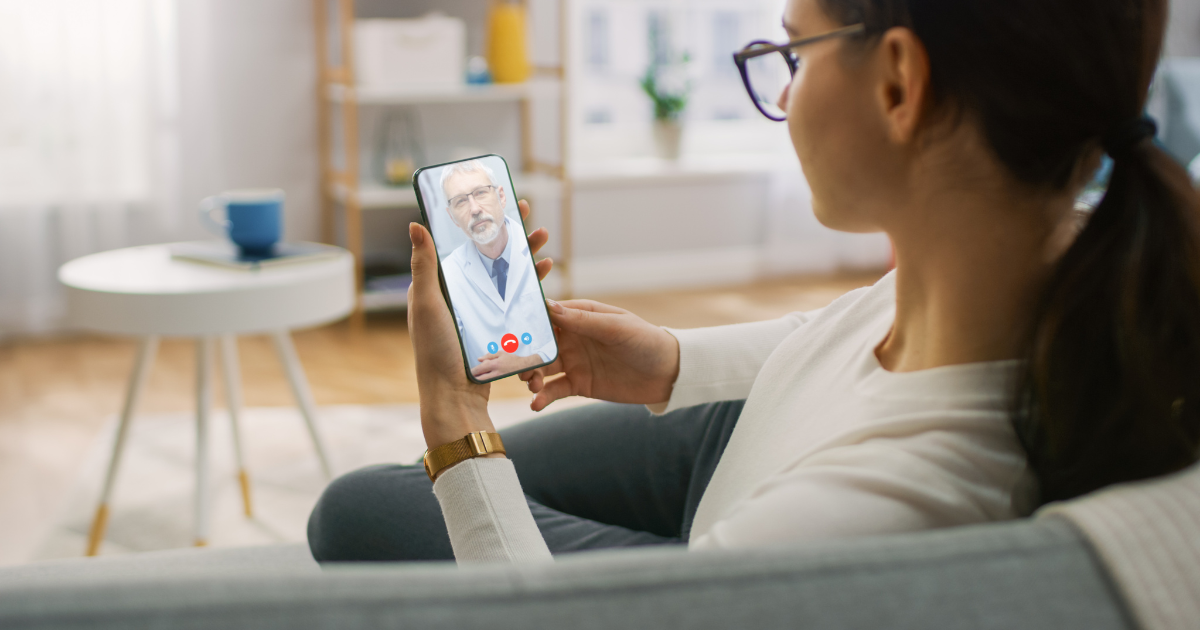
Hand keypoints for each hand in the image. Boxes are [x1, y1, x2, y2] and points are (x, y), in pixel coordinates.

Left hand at [408, 199, 552, 450]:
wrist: (455, 398)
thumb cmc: (435, 352)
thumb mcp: (428, 304)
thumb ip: (424, 266)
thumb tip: (415, 224)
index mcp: (440, 286)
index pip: (463, 244)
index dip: (481, 221)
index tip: (498, 200)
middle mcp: (460, 297)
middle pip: (490, 256)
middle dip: (511, 233)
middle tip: (528, 212)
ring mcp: (480, 313)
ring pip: (507, 276)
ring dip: (526, 257)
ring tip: (545, 241)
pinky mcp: (497, 329)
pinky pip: (517, 302)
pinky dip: (532, 286)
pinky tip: (546, 276)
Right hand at [520, 300, 679, 410]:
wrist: (667, 373)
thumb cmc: (645, 340)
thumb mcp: (616, 327)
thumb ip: (583, 320)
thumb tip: (549, 306)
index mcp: (579, 316)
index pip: (546, 315)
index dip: (526, 321)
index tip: (508, 329)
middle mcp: (571, 338)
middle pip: (537, 343)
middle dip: (522, 353)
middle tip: (513, 364)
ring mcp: (573, 361)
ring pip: (542, 367)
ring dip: (530, 375)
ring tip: (531, 384)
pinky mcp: (579, 384)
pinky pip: (554, 390)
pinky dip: (542, 397)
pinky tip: (535, 404)